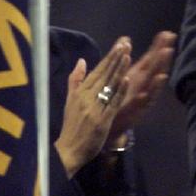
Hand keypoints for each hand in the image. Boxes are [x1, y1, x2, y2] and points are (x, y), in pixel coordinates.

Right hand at [54, 37, 131, 177]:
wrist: (67, 151)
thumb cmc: (70, 126)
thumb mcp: (70, 101)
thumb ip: (75, 80)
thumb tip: (81, 61)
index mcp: (80, 93)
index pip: (97, 71)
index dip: (109, 58)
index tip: (119, 45)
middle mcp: (87, 98)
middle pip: (104, 75)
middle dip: (115, 59)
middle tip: (126, 44)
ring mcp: (95, 109)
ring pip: (109, 86)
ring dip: (118, 70)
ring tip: (127, 55)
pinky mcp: (102, 121)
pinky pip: (112, 104)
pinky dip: (119, 92)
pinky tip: (126, 80)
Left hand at [106, 30, 176, 144]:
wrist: (107, 126)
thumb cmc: (113, 99)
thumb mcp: (118, 74)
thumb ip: (122, 57)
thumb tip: (126, 38)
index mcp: (136, 76)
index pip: (149, 59)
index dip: (158, 46)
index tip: (167, 33)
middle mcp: (141, 86)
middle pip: (154, 70)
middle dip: (162, 58)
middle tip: (171, 45)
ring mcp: (139, 100)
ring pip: (151, 88)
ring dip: (157, 78)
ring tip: (163, 68)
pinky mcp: (133, 114)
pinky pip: (139, 107)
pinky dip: (144, 99)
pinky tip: (145, 94)